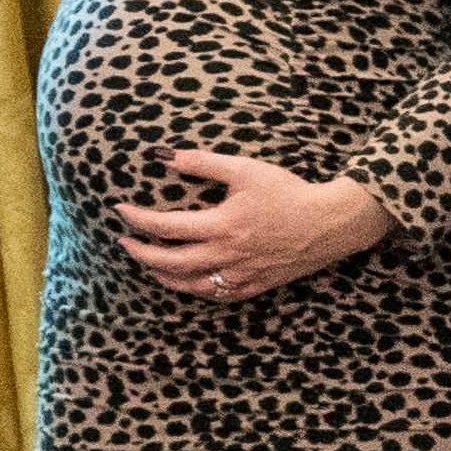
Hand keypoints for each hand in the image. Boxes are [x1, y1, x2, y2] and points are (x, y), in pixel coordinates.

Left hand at [115, 147, 389, 302]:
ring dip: (163, 275)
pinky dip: (194, 289)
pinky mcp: (257, 285)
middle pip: (171, 261)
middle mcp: (228, 256)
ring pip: (192, 284)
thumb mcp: (243, 169)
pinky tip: (184, 281)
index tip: (120, 210)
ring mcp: (243, 275)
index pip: (166, 227)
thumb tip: (164, 155)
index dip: (138, 220)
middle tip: (123, 242)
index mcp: (222, 226)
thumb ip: (202, 162)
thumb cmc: (287, 192)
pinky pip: (217, 295)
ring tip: (146, 263)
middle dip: (141, 252)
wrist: (330, 223)